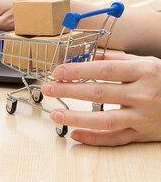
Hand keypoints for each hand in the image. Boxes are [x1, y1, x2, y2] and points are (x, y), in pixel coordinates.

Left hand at [41, 54, 160, 145]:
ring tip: (55, 114)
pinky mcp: (143, 134)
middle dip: (69, 90)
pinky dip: (94, 139)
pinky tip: (75, 134)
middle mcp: (144, 94)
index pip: (105, 69)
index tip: (58, 71)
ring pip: (105, 120)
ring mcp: (144, 117)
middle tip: (48, 88)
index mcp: (144, 72)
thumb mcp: (147, 62)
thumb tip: (90, 56)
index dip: (79, 70)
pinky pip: (116, 139)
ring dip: (77, 117)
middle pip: (99, 93)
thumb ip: (118, 59)